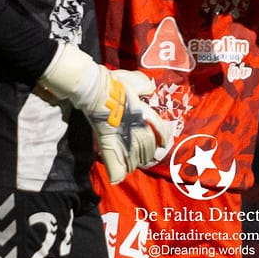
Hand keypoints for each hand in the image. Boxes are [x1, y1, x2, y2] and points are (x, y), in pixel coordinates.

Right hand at [39, 43, 171, 183]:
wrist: (95, 89)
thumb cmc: (112, 83)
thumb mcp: (131, 80)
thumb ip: (142, 84)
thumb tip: (150, 87)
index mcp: (142, 111)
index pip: (159, 127)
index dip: (163, 136)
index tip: (163, 143)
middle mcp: (135, 125)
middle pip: (148, 145)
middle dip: (149, 153)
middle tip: (147, 157)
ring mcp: (121, 135)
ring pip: (134, 155)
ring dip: (135, 162)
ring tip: (134, 165)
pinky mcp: (107, 141)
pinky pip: (115, 162)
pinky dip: (117, 172)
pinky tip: (119, 177)